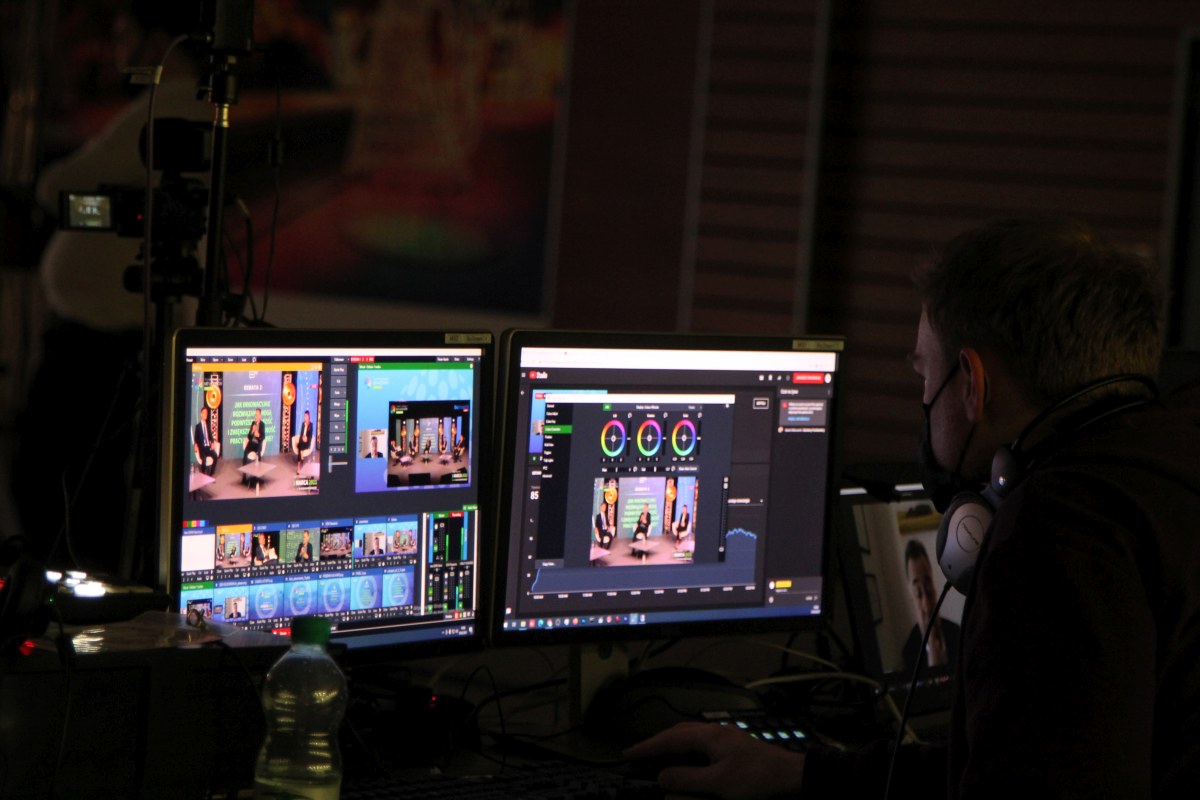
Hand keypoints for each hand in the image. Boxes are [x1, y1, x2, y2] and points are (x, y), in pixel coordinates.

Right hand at [624, 722, 804, 799]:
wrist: (789, 776)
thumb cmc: (757, 778)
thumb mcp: (717, 785)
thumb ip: (686, 780)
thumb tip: (662, 777)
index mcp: (709, 736)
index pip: (669, 739)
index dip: (647, 747)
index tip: (628, 753)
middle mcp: (715, 731)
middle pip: (678, 733)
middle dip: (656, 743)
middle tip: (638, 755)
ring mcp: (725, 738)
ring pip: (689, 738)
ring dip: (671, 747)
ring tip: (657, 759)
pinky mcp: (732, 747)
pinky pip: (700, 745)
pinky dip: (686, 752)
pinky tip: (686, 763)